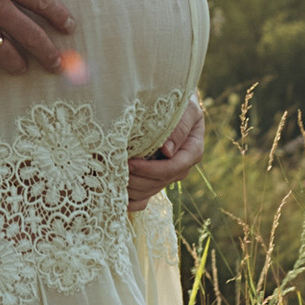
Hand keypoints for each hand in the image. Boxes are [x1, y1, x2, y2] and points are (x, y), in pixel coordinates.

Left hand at [125, 96, 205, 210]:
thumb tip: (167, 151)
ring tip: (111, 177)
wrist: (172, 104)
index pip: (172, 168)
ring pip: (150, 192)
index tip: (130, 163)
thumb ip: (179, 127)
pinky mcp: (155, 180)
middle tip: (116, 169)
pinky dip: (131, 202)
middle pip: (159, 183)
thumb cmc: (179, 102)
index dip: (150, 169)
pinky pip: (144, 200)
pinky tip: (118, 197)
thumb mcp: (185, 109)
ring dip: (130, 188)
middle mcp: (181, 167)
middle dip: (136, 179)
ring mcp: (167, 176)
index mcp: (192, 151)